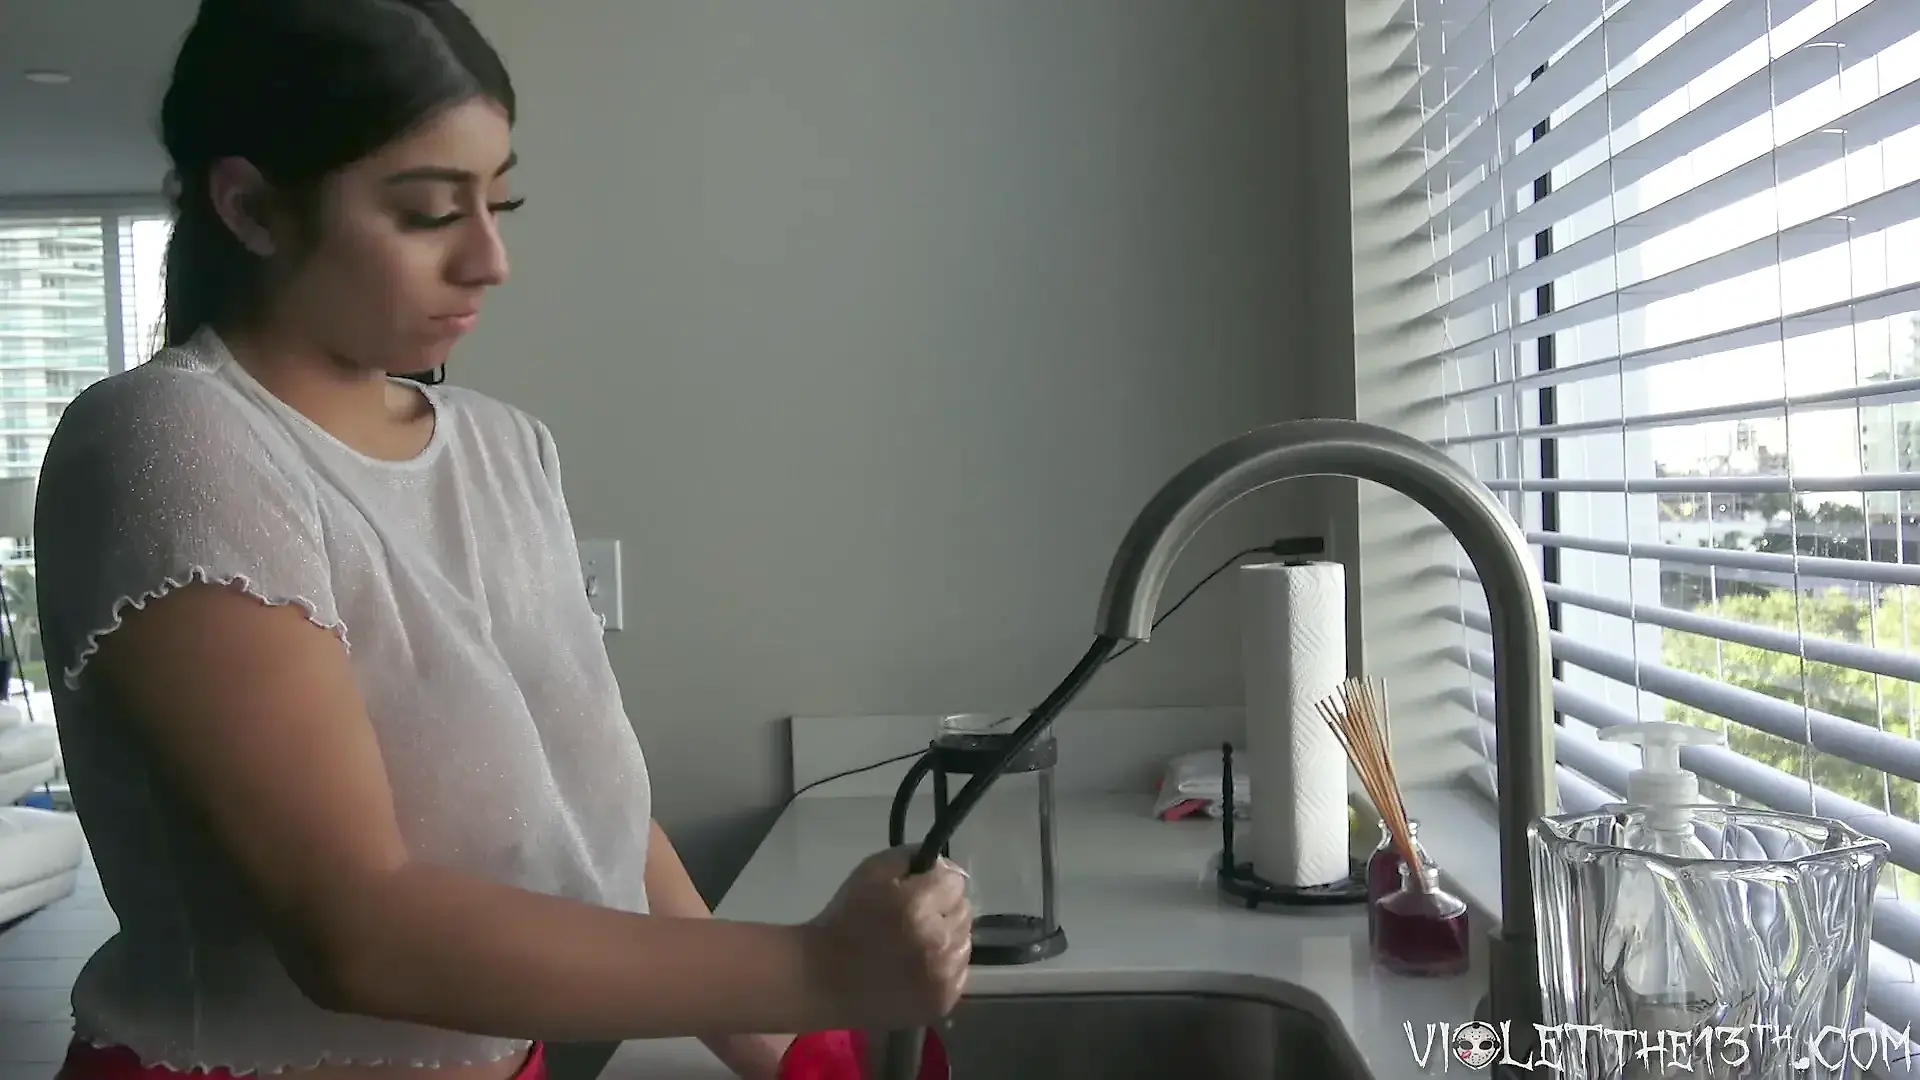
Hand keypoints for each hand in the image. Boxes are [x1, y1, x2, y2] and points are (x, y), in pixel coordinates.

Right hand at [804, 846, 972, 1030]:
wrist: (821, 979)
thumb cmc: (844, 920)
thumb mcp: (870, 871)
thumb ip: (911, 858)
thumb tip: (944, 865)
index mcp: (918, 905)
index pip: (955, 881)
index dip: (936, 882)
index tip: (918, 890)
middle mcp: (937, 941)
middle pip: (964, 910)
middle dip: (943, 909)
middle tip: (913, 918)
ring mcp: (942, 976)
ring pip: (965, 942)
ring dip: (946, 938)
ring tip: (915, 944)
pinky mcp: (942, 1001)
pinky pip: (960, 973)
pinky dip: (944, 967)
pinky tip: (917, 967)